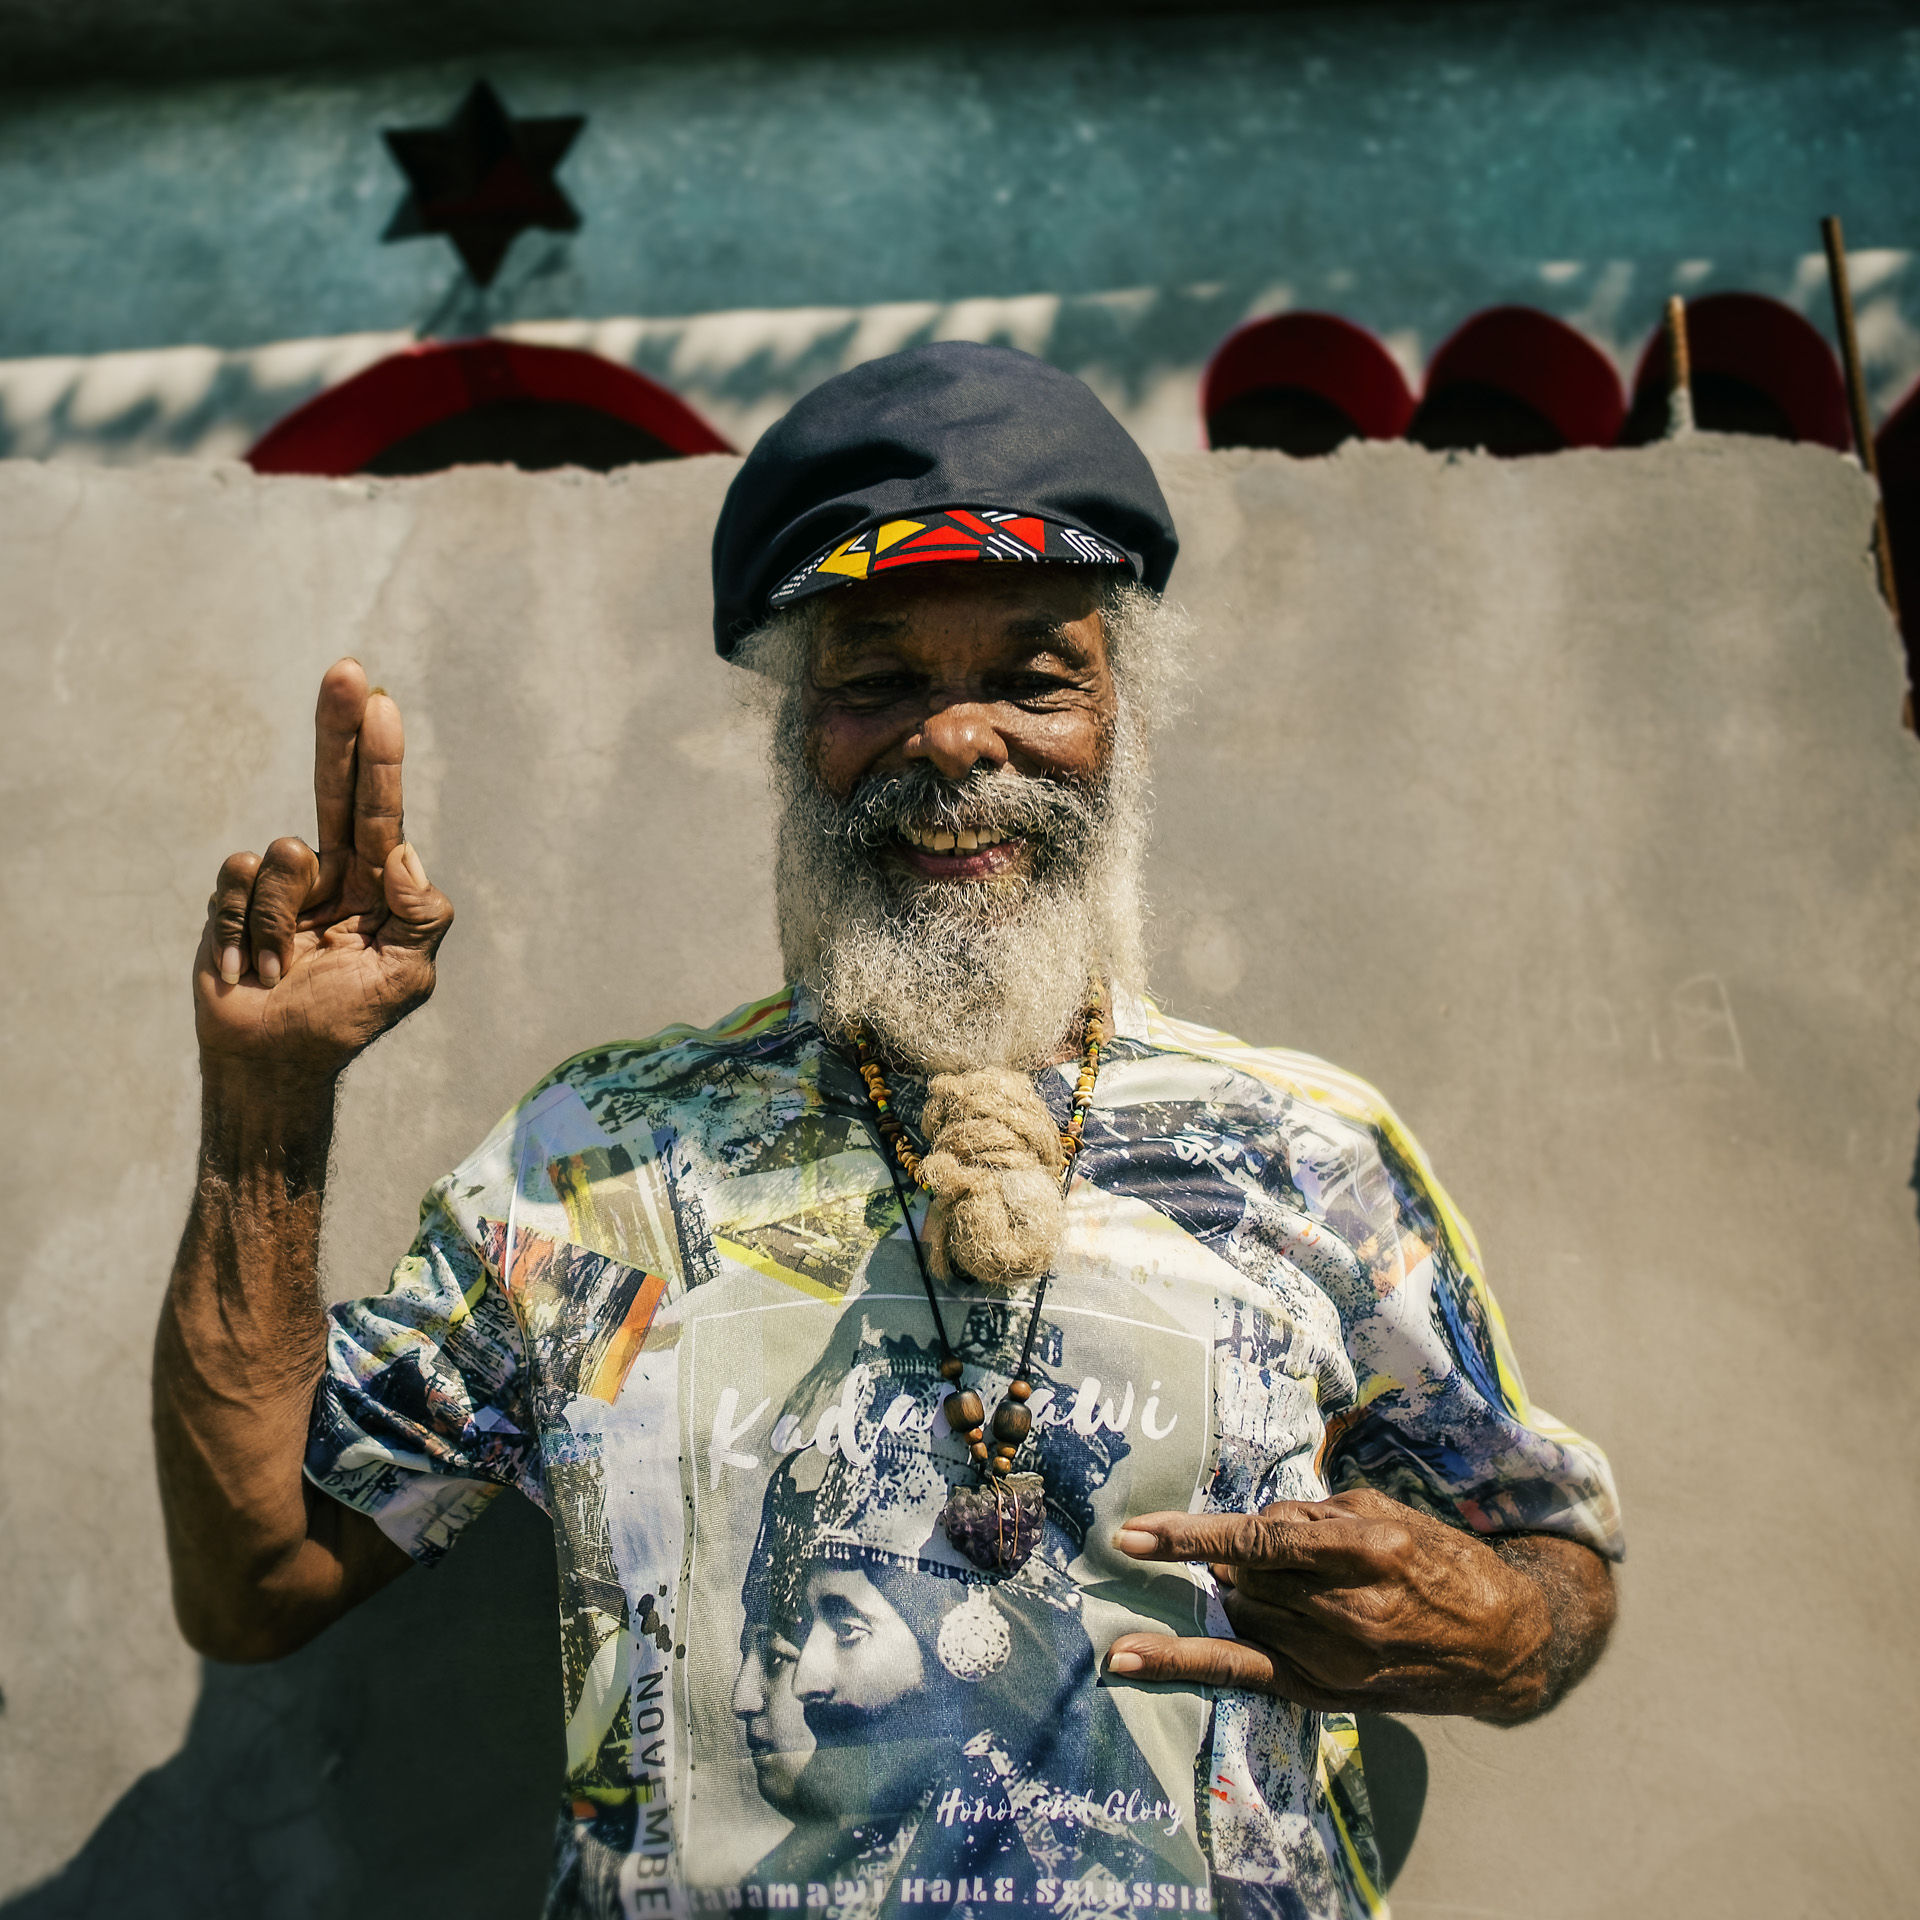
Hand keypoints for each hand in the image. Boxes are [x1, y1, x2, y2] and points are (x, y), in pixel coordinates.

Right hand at [193, 659, 453, 1075]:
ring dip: (284, 919)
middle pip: (332, 787)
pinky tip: (252, 965)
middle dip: (339, 728)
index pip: (379, 808)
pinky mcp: (230, 898)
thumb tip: (406, 852)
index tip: (379, 700)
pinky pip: (237, 881)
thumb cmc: (346, 1020)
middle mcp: (329, 870)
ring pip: (281, 858)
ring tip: (288, 964)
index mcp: (375, 881)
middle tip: (346, 669)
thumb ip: (422, 914)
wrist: (274, 1063)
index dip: (377, 755)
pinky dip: (247, 927)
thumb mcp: (409, 975)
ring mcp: (277, 881)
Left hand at [1104, 1488, 1559, 1723]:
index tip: (1133, 1533)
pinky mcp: (1324, 1692)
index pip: (1258, 1541)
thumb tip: (1242, 1537)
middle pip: (1247, 1575)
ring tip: (1298, 1588)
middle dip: (1246, 1557)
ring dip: (1246, 1591)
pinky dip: (1178, 1664)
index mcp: (1366, 1552)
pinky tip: (1126, 1660)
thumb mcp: (1382, 1512)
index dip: (1190, 1538)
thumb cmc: (1438, 1561)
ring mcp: (1334, 1660)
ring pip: (1243, 1610)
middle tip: (1284, 1555)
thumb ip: (1308, 1517)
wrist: (1501, 1644)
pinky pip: (1238, 1675)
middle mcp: (1348, 1612)